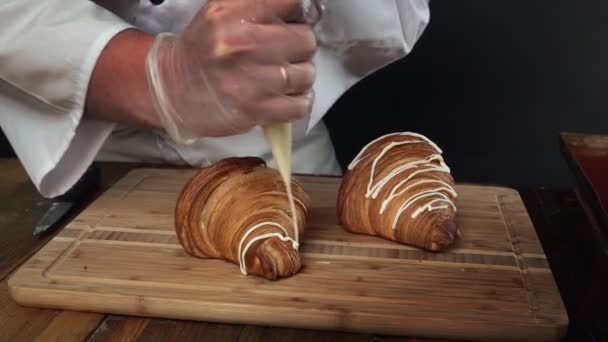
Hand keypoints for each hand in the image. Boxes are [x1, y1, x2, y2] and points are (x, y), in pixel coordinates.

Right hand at [145, 0, 321, 143]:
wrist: (172, 89)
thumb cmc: (202, 51)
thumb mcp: (221, 12)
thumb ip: (259, 5)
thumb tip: (305, 9)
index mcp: (234, 14)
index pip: (293, 4)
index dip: (298, 15)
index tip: (293, 23)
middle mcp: (243, 44)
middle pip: (305, 40)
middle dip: (299, 47)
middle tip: (283, 54)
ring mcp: (251, 79)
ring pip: (307, 73)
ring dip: (299, 76)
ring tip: (280, 77)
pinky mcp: (256, 110)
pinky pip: (300, 105)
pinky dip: (297, 102)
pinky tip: (283, 96)